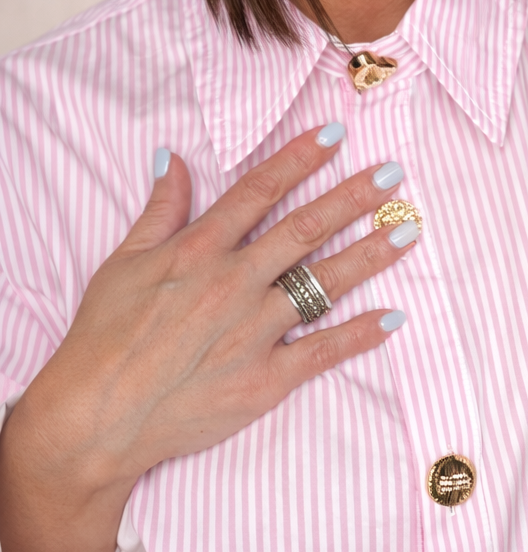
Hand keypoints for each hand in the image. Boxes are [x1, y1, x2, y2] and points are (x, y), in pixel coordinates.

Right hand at [0, 125, 413, 551]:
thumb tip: (170, 157)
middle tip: (393, 174)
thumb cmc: (102, 339)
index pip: (258, 191)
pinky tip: (393, 316)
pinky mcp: (263, 380)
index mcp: (198, 251)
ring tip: (408, 231)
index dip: (298, 158)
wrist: (95, 419)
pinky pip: (322, 351)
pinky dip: (360, 334)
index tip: (335, 132)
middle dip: (353, 198)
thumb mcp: (122, 263)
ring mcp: (252, 332)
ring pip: (323, 283)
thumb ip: (159, 210)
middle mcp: (232, 283)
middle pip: (304, 229)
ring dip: (370, 255)